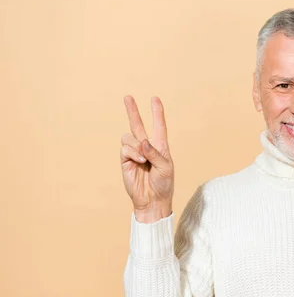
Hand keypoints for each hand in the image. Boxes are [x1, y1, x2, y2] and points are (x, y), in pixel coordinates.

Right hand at [120, 96, 173, 222]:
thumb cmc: (164, 184)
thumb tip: (142, 141)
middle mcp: (146, 147)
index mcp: (160, 147)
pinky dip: (132, 153)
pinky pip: (125, 148)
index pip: (159, 126)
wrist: (152, 200)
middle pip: (138, 125)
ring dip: (136, 146)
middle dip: (132, 111)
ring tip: (143, 160)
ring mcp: (135, 153)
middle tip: (127, 97)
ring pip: (130, 137)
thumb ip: (155, 153)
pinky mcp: (125, 160)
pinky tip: (138, 162)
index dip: (157, 113)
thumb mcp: (166, 167)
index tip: (155, 99)